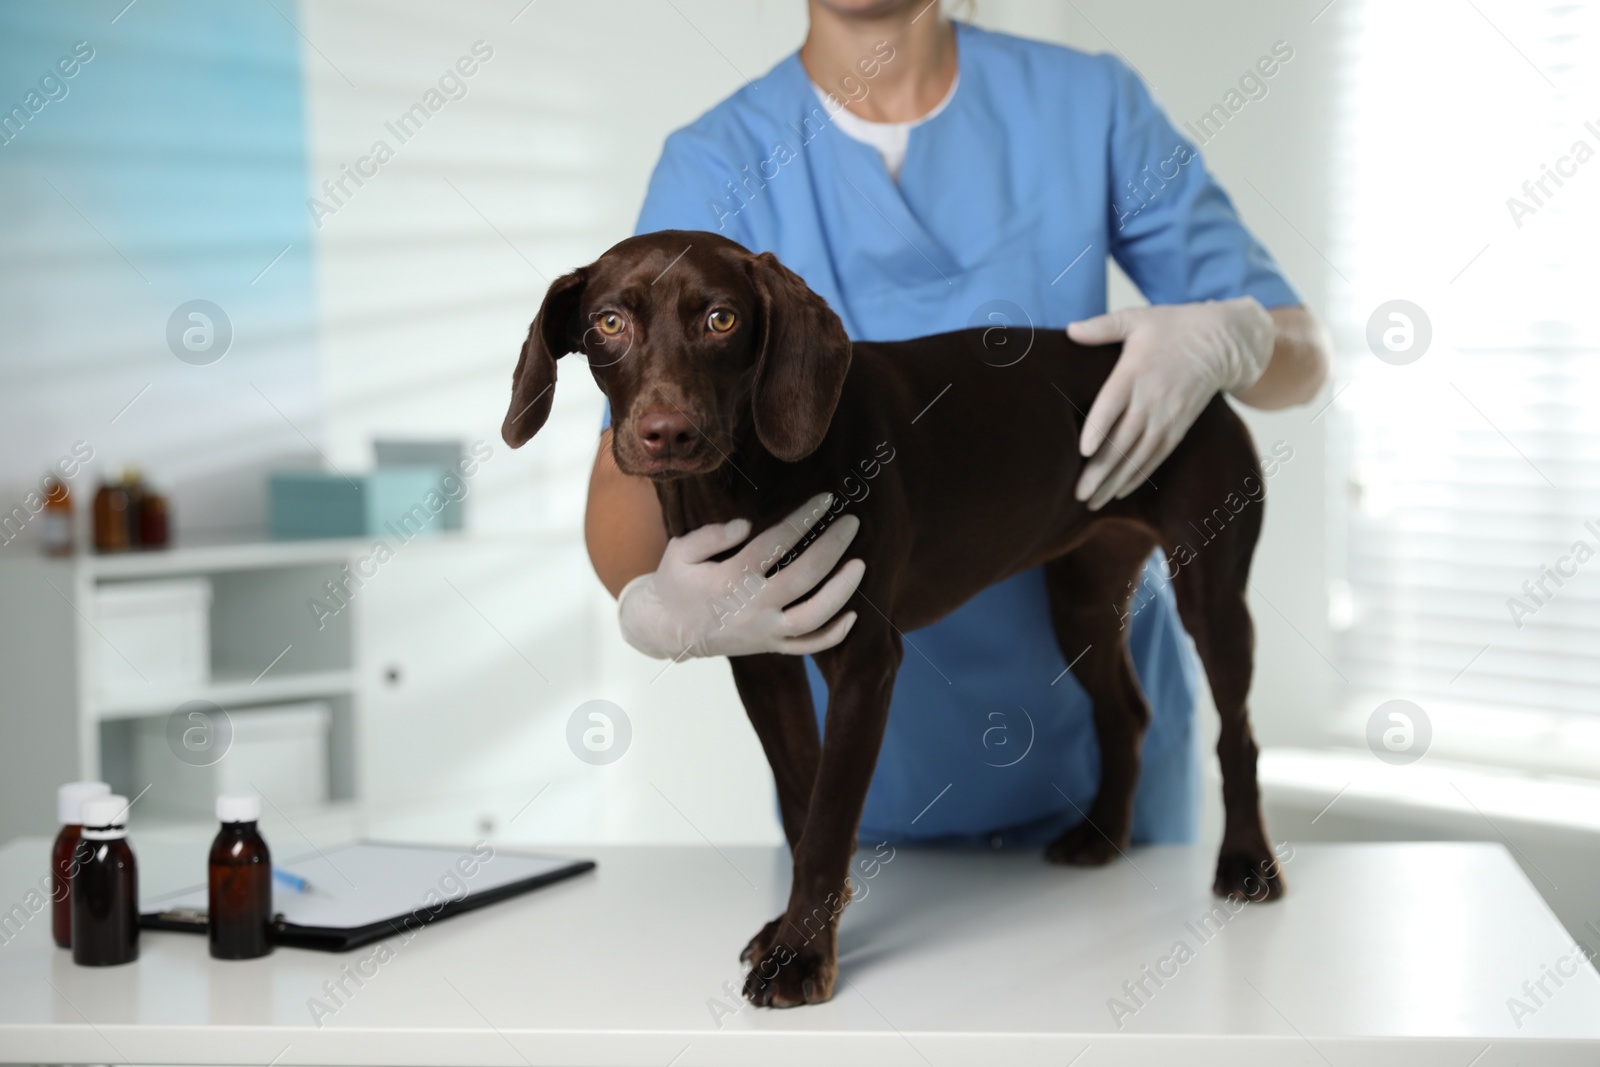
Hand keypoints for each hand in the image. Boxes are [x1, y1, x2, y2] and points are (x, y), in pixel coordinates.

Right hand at [617, 492, 865, 658]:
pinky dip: (833, 636)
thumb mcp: (680, 552)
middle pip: (803, 577)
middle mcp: (753, 607)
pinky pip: (807, 647)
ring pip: (813, 617)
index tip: (827, 500)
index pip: (775, 543)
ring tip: (860, 565)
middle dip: (832, 547)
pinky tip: (852, 615)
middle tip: (852, 523)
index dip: (804, 519)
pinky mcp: (769, 646)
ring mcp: (764, 631)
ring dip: (841, 591)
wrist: (664, 630)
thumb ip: (711, 535)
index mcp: (731, 578)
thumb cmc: (675, 583)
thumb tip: (746, 524)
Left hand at [1068, 297, 1274, 509]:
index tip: (1083, 450)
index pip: (1114, 404)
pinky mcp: (1179, 427)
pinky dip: (1138, 476)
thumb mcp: (1138, 318)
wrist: (1222, 342)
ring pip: (1138, 456)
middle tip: (1078, 494)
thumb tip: (1070, 330)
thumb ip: (1103, 326)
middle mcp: (1151, 399)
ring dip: (1115, 481)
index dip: (1099, 428)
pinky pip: (1156, 457)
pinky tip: (1119, 492)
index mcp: (1136, 372)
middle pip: (1123, 439)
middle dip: (1100, 470)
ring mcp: (1167, 417)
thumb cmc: (1173, 327)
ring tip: (1092, 502)